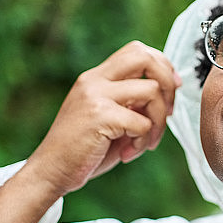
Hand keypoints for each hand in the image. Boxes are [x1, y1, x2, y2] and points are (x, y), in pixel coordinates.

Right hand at [26, 40, 180, 197]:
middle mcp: (94, 80)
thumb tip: (170, 88)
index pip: (136, 51)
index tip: (171, 89)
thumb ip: (133, 101)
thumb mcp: (109, 117)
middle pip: (144, 56)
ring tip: (145, 143)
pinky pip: (142, 122)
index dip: (162, 66)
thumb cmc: (83, 149)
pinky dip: (143, 141)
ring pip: (151, 91)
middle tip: (167, 112)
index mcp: (96, 78)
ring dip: (158, 122)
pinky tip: (128, 154)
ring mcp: (95, 96)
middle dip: (167, 82)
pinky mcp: (99, 116)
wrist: (50, 172)